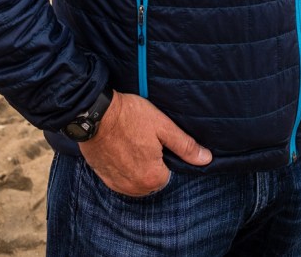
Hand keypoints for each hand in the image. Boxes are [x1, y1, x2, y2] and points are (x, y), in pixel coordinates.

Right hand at [79, 91, 211, 195]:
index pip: (168, 173)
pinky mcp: (103, 178)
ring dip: (135, 165)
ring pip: (135, 179)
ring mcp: (117, 184)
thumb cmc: (130, 116)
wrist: (94, 113)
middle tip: (142, 138)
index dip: (163, 155)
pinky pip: (120, 177)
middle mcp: (134, 188)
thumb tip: (206, 159)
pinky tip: (118, 147)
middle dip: (150, 162)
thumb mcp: (163, 126)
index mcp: (152, 177)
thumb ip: (185, 145)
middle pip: (151, 178)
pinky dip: (121, 166)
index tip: (154, 139)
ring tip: (130, 141)